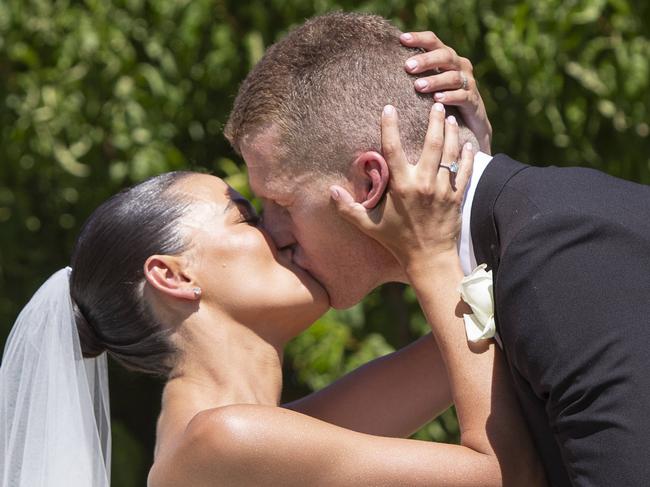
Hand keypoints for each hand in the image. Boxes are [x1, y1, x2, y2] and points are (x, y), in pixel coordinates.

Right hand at [330, 103, 474, 274]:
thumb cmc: (397, 242)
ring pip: (449, 152)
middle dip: (434, 121)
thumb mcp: (369, 225)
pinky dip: (466, 155)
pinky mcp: (457, 197)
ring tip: (449, 117)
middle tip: (435, 104)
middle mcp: (423, 183)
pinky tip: (466, 143)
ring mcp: (442, 189)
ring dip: (450, 132)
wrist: (429, 259)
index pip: (392, 149)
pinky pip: (464, 170)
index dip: (389, 126)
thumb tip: (330, 191)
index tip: (388, 108)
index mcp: (401, 187)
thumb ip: (348, 208)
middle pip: (431, 143)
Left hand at [400, 31, 491, 154]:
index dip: (419, 39)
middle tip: (408, 66)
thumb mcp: (429, 83)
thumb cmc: (441, 99)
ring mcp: (468, 82)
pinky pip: (463, 96)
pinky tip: (437, 100)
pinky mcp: (473, 101)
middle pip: (445, 56)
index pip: (433, 41)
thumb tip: (383, 67)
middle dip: (426, 60)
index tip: (401, 39)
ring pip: (453, 77)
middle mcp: (459, 66)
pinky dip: (450, 97)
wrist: (469, 123)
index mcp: (447, 57)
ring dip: (435, 80)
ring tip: (418, 86)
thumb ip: (415, 73)